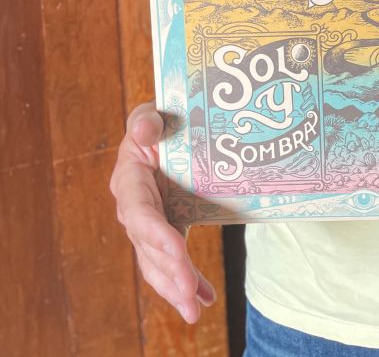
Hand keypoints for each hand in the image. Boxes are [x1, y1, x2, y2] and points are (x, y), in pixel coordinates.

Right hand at [109, 102, 215, 322]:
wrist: (172, 130)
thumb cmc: (161, 119)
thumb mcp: (152, 113)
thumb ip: (146, 120)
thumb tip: (145, 130)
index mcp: (130, 179)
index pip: (140, 212)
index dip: (157, 234)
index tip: (179, 250)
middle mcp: (134, 208)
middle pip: (147, 247)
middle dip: (168, 273)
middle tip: (189, 296)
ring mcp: (149, 224)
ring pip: (156, 263)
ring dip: (174, 288)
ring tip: (194, 309)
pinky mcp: (165, 233)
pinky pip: (171, 263)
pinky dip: (187, 283)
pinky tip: (205, 299)